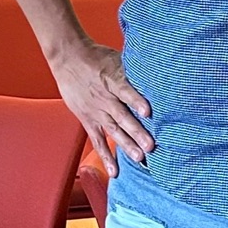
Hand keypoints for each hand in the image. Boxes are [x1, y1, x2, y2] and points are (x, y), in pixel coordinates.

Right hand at [48, 37, 153, 174]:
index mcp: (112, 80)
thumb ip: (134, 70)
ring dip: (126, 145)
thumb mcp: (117, 58)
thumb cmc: (97, 57)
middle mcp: (105, 98)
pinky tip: (115, 170)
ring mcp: (96, 111)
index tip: (148, 111)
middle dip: (137, 132)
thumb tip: (159, 73)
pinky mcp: (88, 120)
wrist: (68, 57)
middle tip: (151, 146)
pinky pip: (97, 141)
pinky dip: (106, 155)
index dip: (136, 100)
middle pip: (122, 117)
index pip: (125, 90)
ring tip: (139, 158)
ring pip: (113, 130)